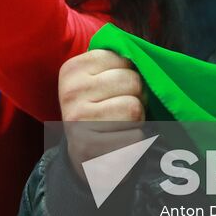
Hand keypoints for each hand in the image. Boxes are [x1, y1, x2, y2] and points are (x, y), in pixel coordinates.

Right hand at [59, 49, 146, 180]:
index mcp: (73, 69)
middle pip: (133, 82)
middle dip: (137, 97)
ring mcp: (77, 121)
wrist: (84, 157)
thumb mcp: (98, 81)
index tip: (116, 91)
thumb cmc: (100, 111)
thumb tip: (145, 57)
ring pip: (134, 109)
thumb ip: (118, 63)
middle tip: (121, 111)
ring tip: (120, 127)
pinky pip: (134, 138)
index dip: (130, 77)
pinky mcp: (89, 148)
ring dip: (136, 121)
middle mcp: (71, 92)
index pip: (125, 59)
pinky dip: (135, 143)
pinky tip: (119, 145)